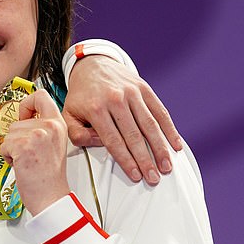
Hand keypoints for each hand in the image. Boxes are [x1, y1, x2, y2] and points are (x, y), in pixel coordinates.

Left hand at [0, 90, 70, 215]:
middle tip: (29, 153)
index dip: (26, 104)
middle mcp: (49, 126)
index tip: (24, 116)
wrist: (50, 197)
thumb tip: (23, 116)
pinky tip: (21, 165)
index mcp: (58, 124)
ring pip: (9, 134)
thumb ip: (42, 127)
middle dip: (16, 138)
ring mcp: (37, 135)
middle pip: (18, 120)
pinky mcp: (24, 146)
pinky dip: (8, 157)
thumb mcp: (53, 143)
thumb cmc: (49, 176)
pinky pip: (5, 146)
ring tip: (27, 160)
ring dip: (12, 149)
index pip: (40, 95)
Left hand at [61, 55, 182, 184]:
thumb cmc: (81, 96)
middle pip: (134, 135)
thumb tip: (98, 144)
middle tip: (154, 178)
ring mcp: (132, 92)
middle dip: (146, 160)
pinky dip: (169, 129)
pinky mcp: (144, 88)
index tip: (136, 176)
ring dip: (160, 147)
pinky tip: (176, 144)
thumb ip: (77, 134)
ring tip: (167, 166)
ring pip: (150, 124)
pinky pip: (160, 111)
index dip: (126, 160)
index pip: (113, 140)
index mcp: (96, 108)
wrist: (92, 65)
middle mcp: (116, 99)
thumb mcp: (67, 114)